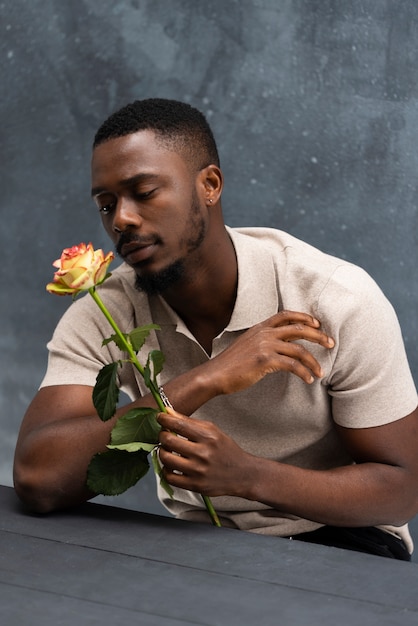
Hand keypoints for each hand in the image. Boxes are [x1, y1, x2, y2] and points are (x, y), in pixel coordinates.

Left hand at [158, 408, 251, 496]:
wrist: (242, 474)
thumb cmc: (226, 450)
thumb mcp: (213, 431)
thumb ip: (189, 422)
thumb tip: (168, 412)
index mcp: (208, 437)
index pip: (178, 424)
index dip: (164, 419)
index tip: (160, 417)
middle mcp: (203, 453)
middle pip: (169, 441)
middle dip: (162, 435)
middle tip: (165, 434)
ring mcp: (198, 471)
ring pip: (166, 459)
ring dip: (162, 452)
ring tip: (167, 449)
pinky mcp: (195, 485)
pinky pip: (169, 477)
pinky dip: (166, 469)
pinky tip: (171, 465)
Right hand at [205, 310, 333, 394]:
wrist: (215, 374)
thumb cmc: (230, 365)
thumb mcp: (246, 345)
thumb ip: (262, 341)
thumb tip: (278, 347)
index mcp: (260, 327)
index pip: (286, 315)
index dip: (304, 317)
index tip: (317, 323)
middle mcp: (264, 333)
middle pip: (299, 329)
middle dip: (318, 335)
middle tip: (331, 343)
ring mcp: (265, 346)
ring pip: (299, 350)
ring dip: (313, 361)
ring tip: (321, 372)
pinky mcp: (265, 361)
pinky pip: (292, 366)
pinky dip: (303, 373)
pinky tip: (308, 380)